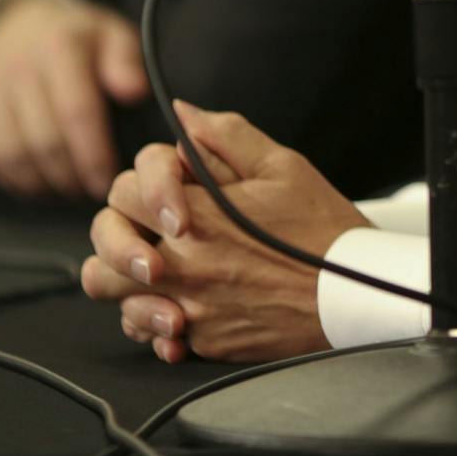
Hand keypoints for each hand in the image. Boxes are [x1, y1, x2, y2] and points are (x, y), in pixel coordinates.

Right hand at [0, 0, 147, 199]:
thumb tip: (134, 92)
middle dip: (71, 176)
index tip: (110, 181)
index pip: (76, 112)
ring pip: (12, 153)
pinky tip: (38, 186)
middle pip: (43, 139)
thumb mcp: (111, 34)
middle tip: (93, 192)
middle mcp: (18, 66)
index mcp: (59, 48)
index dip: (94, 155)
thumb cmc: (78, 37)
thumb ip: (125, 62)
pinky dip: (13, 179)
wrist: (17, 20)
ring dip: (42, 183)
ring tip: (69, 191)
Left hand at [82, 101, 369, 362]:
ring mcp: (190, 306)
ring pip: (114, 296)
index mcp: (199, 216)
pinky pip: (147, 334)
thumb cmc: (323, 231)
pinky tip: (176, 304)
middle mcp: (184, 265)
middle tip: (144, 230)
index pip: (123, 192)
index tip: (169, 191)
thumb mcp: (283, 167)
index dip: (140, 184)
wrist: (354, 295)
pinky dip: (151, 320)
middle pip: (103, 248)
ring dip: (125, 279)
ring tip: (152, 268)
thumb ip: (226, 135)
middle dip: (117, 234)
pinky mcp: (203, 340)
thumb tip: (184, 116)